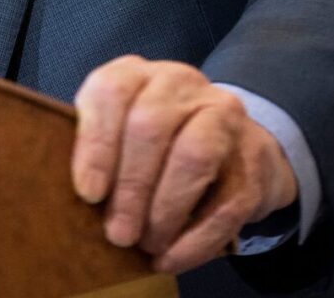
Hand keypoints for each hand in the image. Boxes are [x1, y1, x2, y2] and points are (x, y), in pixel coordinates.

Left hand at [71, 56, 297, 273]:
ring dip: (164, 209)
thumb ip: (96, 152)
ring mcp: (223, 116)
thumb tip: (79, 200)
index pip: (112, 92)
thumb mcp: (119, 134)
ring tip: (146, 244)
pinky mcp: (254, 158)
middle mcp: (181, 84)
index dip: (96, 144)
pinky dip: (196, 239)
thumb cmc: (157, 146)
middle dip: (130, 187)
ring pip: (193, 155)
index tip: (88, 194)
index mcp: (138, 75)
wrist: (232, 147)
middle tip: (118, 234)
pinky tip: (172, 258)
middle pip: (150, 126)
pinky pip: (226, 202)